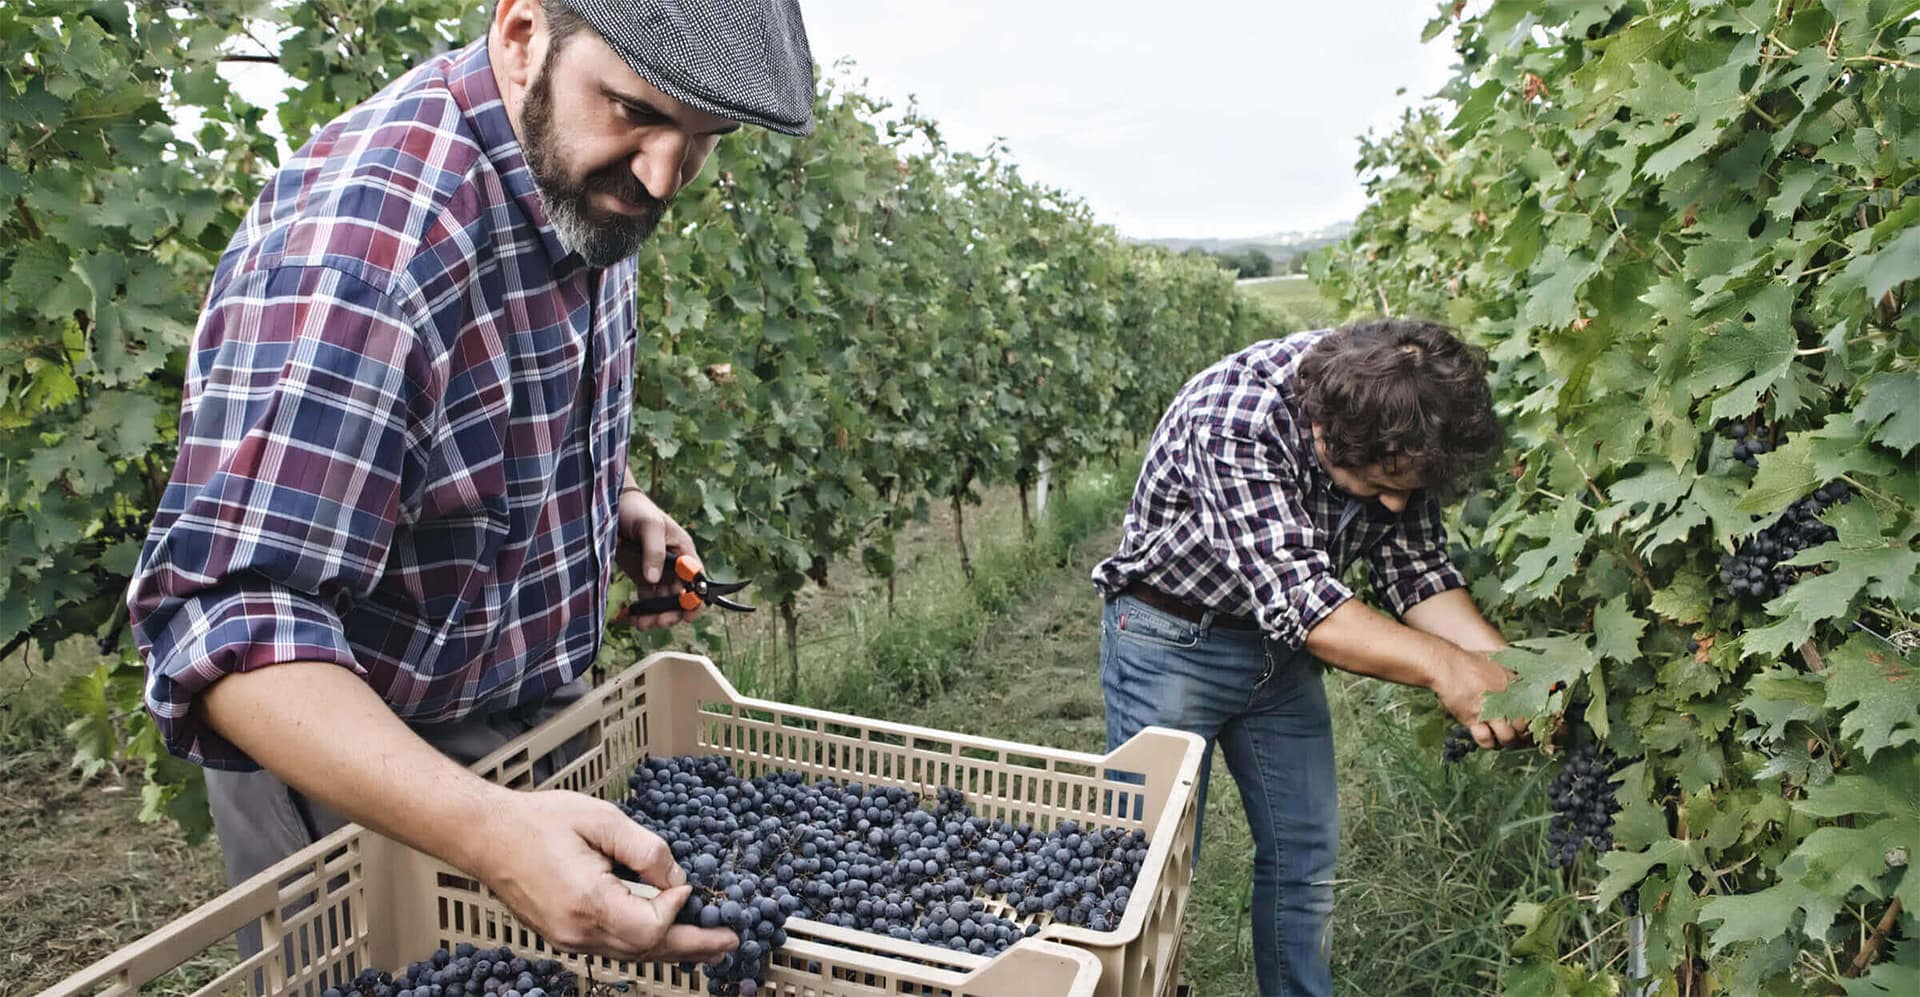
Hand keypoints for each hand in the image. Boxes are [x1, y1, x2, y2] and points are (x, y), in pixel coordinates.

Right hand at [468, 788, 737, 962]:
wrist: (487, 835)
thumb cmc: (539, 821)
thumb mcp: (601, 819)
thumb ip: (646, 849)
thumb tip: (676, 878)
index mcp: (588, 902)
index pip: (651, 927)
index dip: (676, 908)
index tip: (685, 884)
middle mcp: (578, 931)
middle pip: (648, 950)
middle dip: (694, 946)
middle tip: (731, 942)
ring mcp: (570, 939)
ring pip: (633, 954)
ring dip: (674, 950)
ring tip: (710, 947)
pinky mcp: (565, 936)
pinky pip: (616, 947)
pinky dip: (648, 945)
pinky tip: (668, 940)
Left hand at [616, 485, 699, 628]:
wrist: (614, 505)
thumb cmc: (638, 510)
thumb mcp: (650, 526)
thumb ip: (654, 551)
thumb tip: (654, 580)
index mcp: (684, 552)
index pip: (696, 580)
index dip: (695, 600)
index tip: (687, 616)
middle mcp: (674, 565)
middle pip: (680, 596)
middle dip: (671, 612)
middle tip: (658, 622)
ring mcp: (657, 572)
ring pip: (663, 601)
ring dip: (655, 615)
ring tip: (641, 624)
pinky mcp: (642, 576)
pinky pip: (646, 599)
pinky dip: (641, 611)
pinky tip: (633, 618)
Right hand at [1431, 651, 1529, 749]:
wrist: (1446, 664)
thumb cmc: (1470, 660)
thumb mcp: (1499, 661)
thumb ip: (1514, 674)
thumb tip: (1528, 682)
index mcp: (1514, 685)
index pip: (1533, 709)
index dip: (1534, 720)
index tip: (1531, 724)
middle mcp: (1505, 699)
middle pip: (1522, 726)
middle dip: (1523, 735)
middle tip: (1521, 736)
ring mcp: (1489, 711)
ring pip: (1507, 736)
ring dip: (1508, 742)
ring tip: (1506, 741)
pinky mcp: (1472, 719)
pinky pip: (1485, 739)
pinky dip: (1489, 743)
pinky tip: (1490, 740)